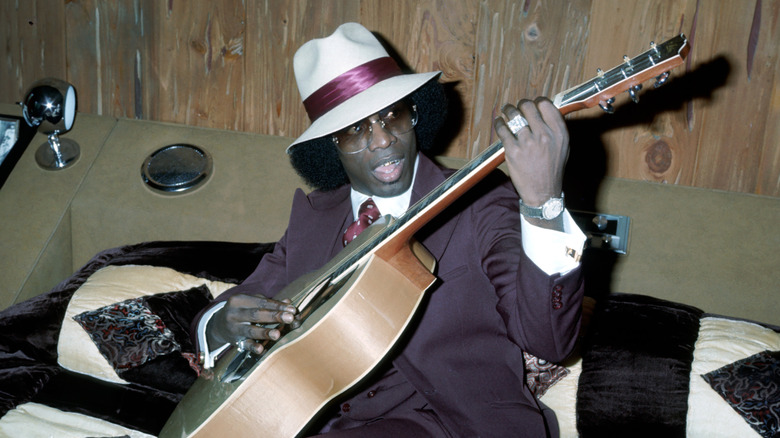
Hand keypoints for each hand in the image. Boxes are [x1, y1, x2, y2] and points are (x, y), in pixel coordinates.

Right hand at [207, 293, 297, 355]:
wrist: (218, 325)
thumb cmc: (241, 311)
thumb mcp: (251, 303)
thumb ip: (269, 303)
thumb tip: (288, 302)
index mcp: (239, 300)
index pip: (261, 302)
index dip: (277, 306)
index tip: (292, 309)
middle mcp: (234, 313)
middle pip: (256, 314)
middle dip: (274, 316)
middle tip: (290, 318)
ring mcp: (233, 328)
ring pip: (250, 330)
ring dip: (264, 332)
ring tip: (277, 334)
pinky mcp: (234, 341)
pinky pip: (244, 345)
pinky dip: (253, 347)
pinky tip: (261, 349)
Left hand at [493, 98, 568, 228]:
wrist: (543, 192)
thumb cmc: (552, 169)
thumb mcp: (563, 147)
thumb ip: (555, 128)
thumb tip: (543, 111)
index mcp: (559, 133)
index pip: (546, 105)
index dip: (537, 102)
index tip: (533, 104)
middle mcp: (544, 135)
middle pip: (528, 107)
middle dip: (521, 104)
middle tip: (517, 107)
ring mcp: (528, 143)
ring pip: (514, 115)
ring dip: (508, 110)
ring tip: (506, 110)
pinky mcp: (513, 151)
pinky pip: (502, 130)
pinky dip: (499, 123)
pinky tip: (499, 122)